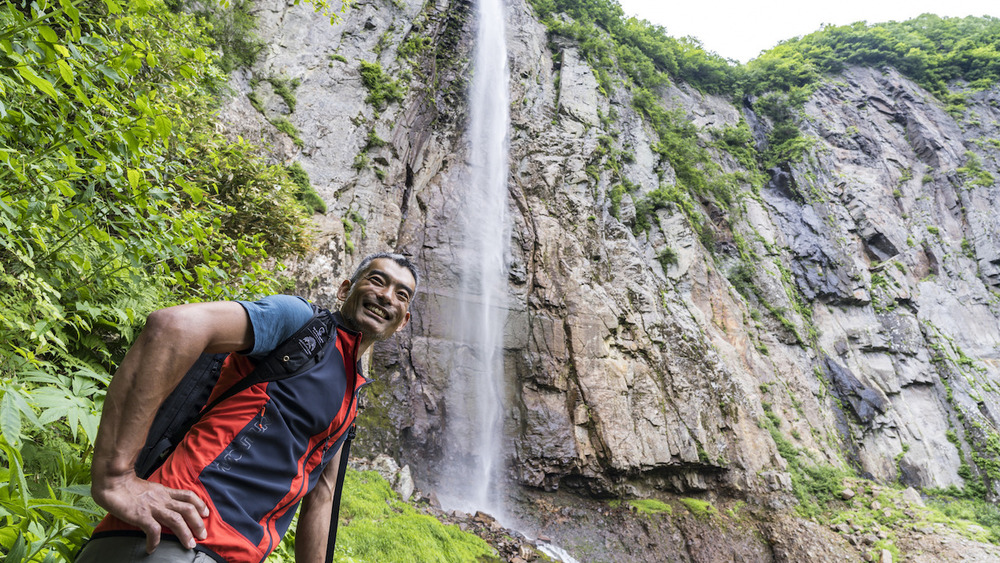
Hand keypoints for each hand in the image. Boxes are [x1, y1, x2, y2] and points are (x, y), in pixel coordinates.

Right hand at [92, 472, 208, 553]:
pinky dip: (155, 541)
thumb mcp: (150, 488)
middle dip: (198, 523)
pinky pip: (153, 530)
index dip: (200, 504)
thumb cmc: (127, 486)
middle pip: (187, 509)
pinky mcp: (141, 515)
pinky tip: (152, 549)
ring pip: (176, 519)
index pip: (188, 495)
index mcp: (165, 492)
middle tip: (203, 535)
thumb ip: (159, 496)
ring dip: (185, 533)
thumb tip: (165, 506)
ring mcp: (152, 507)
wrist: (112, 480)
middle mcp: (162, 499)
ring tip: (189, 545)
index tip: (205, 514)